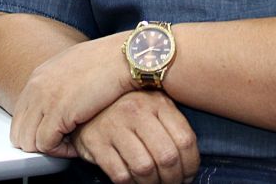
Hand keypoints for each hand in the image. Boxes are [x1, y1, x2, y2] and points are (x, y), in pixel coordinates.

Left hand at [10, 33, 133, 155]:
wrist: (125, 57)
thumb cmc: (108, 63)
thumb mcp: (74, 69)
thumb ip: (59, 85)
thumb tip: (58, 103)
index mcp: (39, 76)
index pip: (20, 115)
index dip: (36, 131)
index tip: (56, 135)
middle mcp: (36, 87)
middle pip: (19, 131)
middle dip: (38, 143)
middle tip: (61, 144)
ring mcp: (45, 99)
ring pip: (28, 141)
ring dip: (49, 148)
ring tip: (70, 145)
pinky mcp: (58, 113)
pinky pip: (46, 145)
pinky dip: (61, 152)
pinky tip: (76, 146)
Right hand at [72, 91, 198, 183]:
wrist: (84, 100)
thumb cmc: (127, 110)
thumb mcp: (154, 107)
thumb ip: (172, 126)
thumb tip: (190, 163)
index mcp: (157, 102)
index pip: (185, 141)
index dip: (191, 166)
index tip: (187, 176)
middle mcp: (135, 110)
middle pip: (167, 157)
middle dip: (173, 179)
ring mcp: (113, 125)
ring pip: (144, 168)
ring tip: (152, 183)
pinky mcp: (95, 141)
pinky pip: (121, 175)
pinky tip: (133, 180)